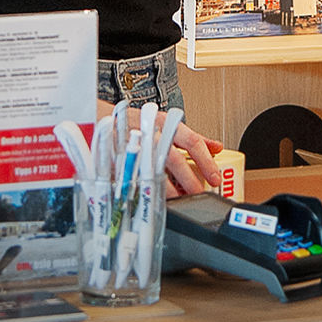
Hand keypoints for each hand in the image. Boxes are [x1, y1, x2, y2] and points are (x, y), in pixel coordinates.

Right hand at [94, 98, 224, 196]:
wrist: (104, 120)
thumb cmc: (139, 123)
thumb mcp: (168, 124)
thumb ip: (193, 138)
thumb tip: (217, 148)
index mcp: (167, 124)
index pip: (192, 142)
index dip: (206, 161)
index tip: (215, 178)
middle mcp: (152, 135)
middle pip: (175, 160)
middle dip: (189, 180)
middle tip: (199, 193)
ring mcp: (136, 148)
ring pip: (155, 171)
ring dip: (170, 189)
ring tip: (180, 200)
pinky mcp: (121, 161)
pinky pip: (137, 179)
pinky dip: (148, 190)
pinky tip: (156, 198)